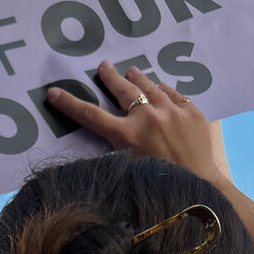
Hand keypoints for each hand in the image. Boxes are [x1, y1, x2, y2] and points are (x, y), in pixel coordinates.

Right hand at [48, 61, 223, 187]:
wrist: (200, 187)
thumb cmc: (159, 186)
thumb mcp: (129, 169)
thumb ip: (118, 150)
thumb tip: (113, 135)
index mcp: (127, 136)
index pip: (91, 115)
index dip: (69, 103)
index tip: (54, 92)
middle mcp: (148, 118)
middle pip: (123, 90)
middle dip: (110, 77)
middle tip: (103, 66)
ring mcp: (172, 112)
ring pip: (150, 86)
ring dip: (138, 78)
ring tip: (132, 71)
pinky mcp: (192, 113)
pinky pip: (175, 94)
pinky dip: (164, 91)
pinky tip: (160, 87)